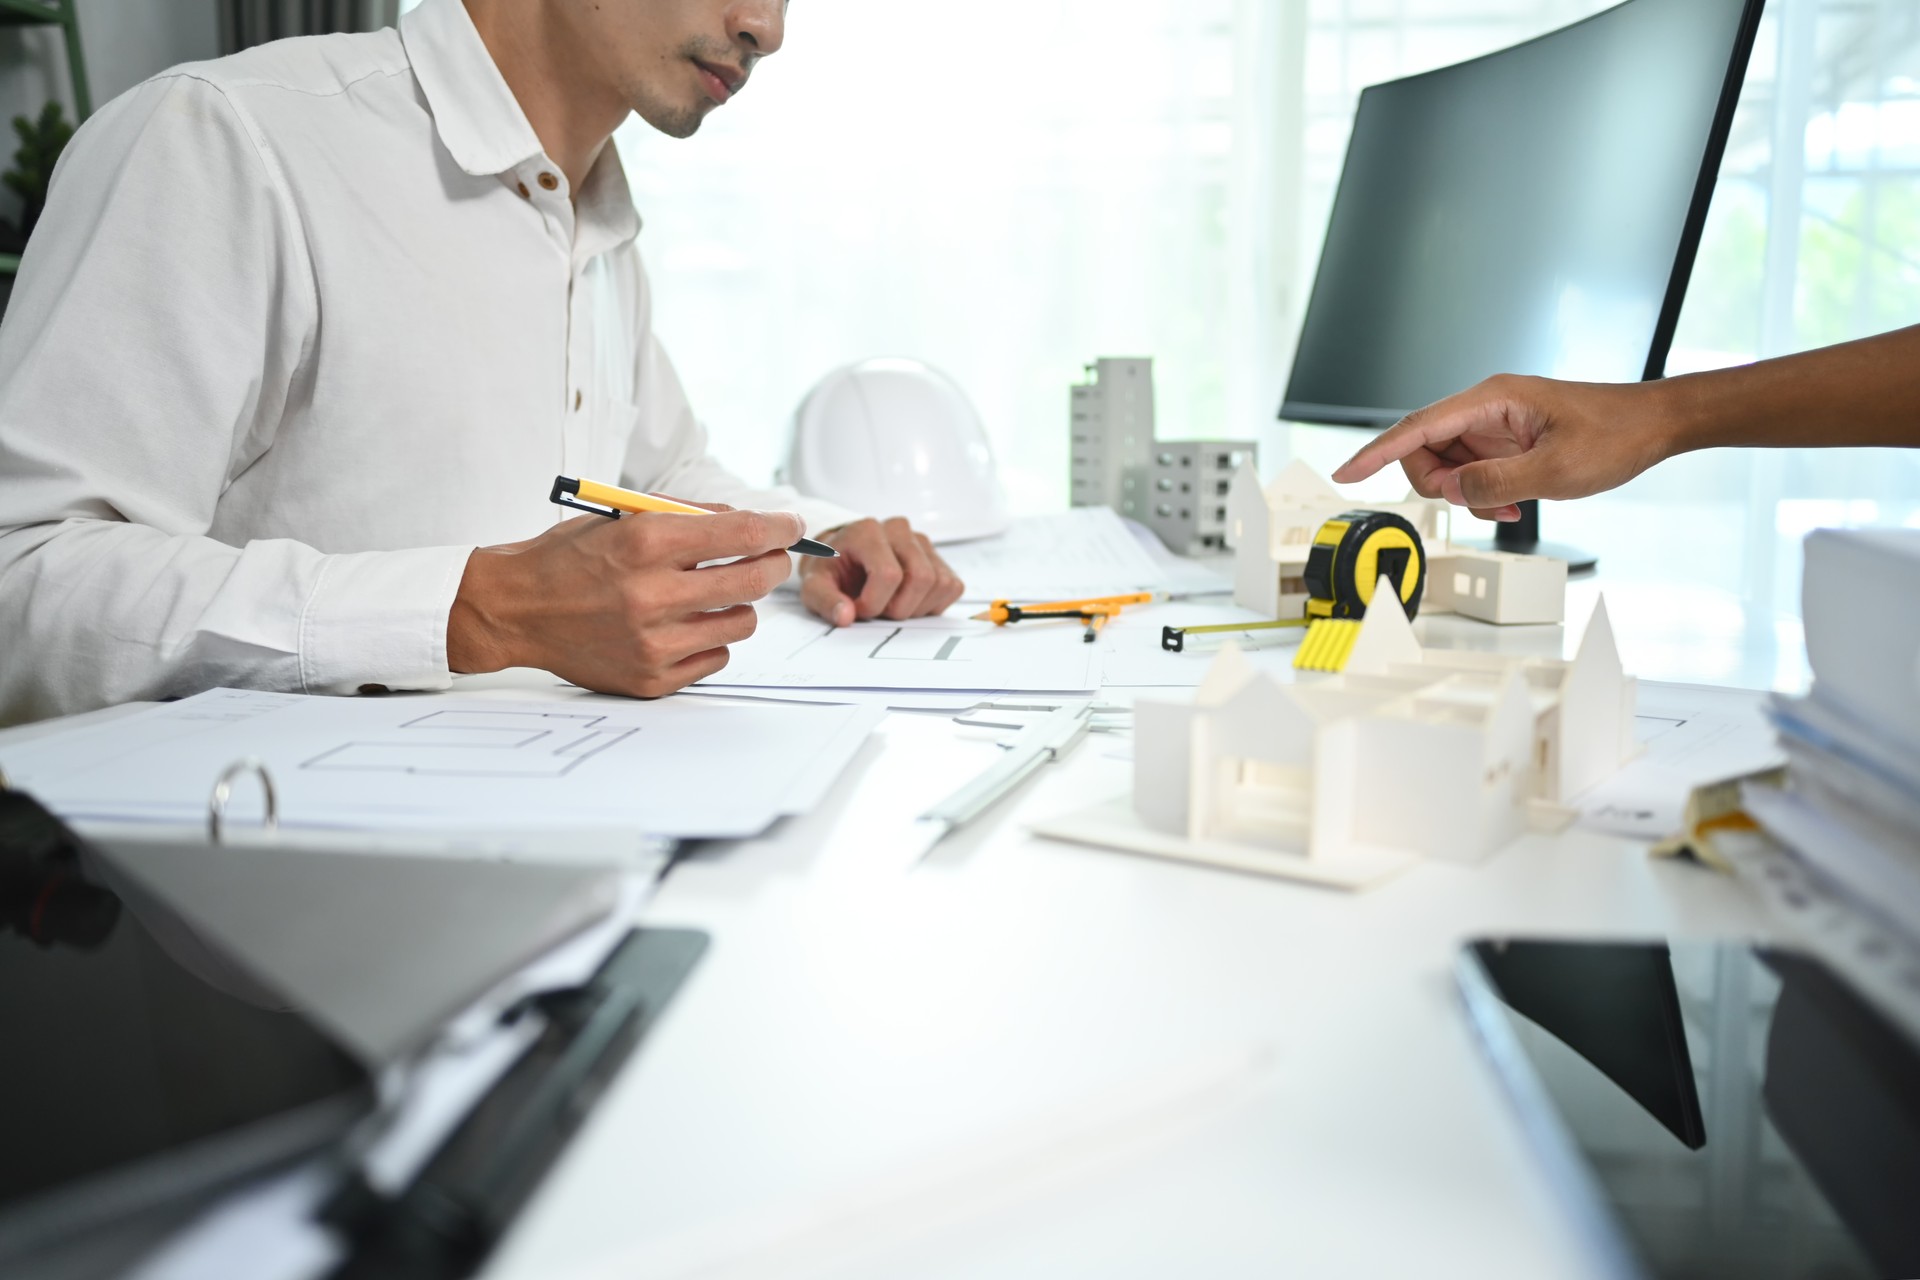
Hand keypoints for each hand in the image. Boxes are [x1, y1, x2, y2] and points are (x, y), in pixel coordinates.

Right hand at [446, 507, 802, 696]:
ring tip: (712, 595)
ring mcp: (652, 642)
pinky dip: (711, 640)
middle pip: (753, 580)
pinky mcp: (650, 678)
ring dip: (738, 605)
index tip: (793, 526)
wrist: (515, 610)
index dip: (779, 528)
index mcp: (643, 544)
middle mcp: (650, 594)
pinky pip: (716, 659)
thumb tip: (752, 522)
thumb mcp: (623, 519)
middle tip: (771, 560)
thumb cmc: (569, 559)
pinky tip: (686, 626)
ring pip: (741, 623)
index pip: (740, 533)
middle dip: (773, 565)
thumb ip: (687, 518)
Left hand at [797, 516, 965, 625]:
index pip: (889, 574)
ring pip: (940, 583)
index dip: (874, 603)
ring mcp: (922, 542)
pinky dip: (933, 604)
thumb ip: (826, 602)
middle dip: (899, 608)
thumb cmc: (831, 572)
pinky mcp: (938, 558)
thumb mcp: (814, 587)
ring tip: (891, 604)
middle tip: (877, 610)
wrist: (841, 559)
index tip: (857, 608)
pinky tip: (908, 601)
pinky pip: (952, 586)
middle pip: (921, 578)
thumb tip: (846, 617)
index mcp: (868, 531)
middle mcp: (899, 530)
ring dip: (916, 607)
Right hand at [1331, 374, 1673, 520]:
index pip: (1416, 427)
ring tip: (1507, 507)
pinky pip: (1471, 471)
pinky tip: (1512, 504)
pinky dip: (1482, 494)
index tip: (1346, 472)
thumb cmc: (1615, 434)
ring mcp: (1494, 424)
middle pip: (1424, 450)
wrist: (1653, 426)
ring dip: (1465, 495)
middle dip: (1440, 486)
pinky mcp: (1505, 440)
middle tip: (1478, 504)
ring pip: (1446, 465)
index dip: (1375, 451)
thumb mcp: (1555, 471)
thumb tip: (1452, 491)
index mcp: (1492, 399)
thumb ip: (1494, 483)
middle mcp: (1486, 407)